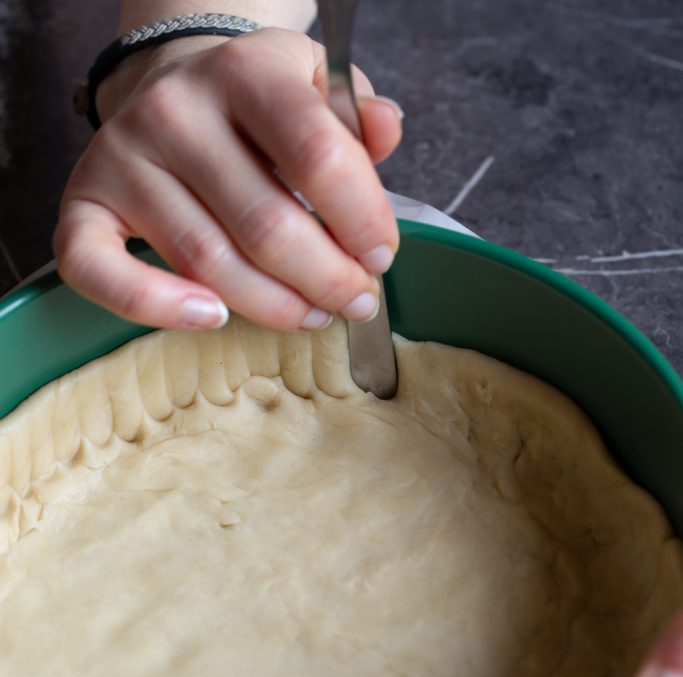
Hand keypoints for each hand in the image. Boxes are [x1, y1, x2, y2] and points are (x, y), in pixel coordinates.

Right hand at [54, 28, 402, 331]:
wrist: (173, 91)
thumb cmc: (257, 109)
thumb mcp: (316, 87)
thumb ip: (355, 114)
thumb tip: (387, 130)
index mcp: (245, 72)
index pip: (319, 157)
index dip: (362, 221)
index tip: (380, 257)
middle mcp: (175, 111)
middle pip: (267, 225)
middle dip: (327, 279)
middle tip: (356, 300)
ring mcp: (123, 158)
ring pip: (209, 263)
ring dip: (273, 305)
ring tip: (311, 314)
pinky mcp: (85, 204)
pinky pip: (101, 272)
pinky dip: (156, 307)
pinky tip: (212, 318)